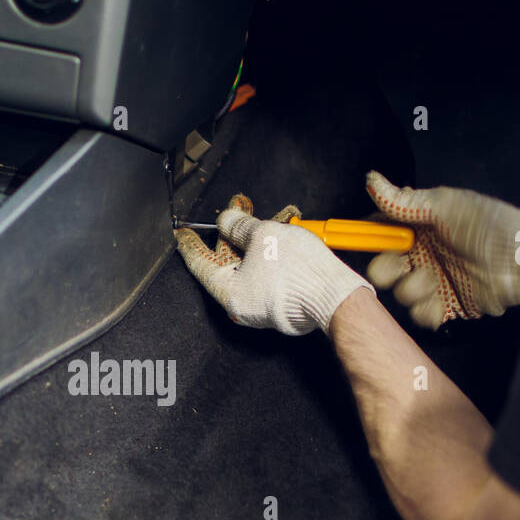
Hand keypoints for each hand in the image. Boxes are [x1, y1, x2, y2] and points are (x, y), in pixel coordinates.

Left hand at [175, 194, 373, 335]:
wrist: (337, 295)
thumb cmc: (300, 273)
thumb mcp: (263, 235)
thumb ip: (239, 226)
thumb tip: (226, 220)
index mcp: (230, 294)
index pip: (200, 264)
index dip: (191, 243)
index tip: (182, 232)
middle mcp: (243, 305)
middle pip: (226, 264)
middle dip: (229, 236)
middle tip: (231, 214)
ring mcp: (262, 306)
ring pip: (249, 267)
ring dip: (251, 242)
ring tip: (259, 219)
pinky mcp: (281, 302)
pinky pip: (265, 274)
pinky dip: (266, 255)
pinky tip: (276, 237)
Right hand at [364, 171, 519, 327]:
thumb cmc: (494, 226)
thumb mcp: (446, 206)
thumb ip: (405, 200)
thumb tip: (372, 181)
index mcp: (421, 228)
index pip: (383, 233)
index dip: (371, 238)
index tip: (368, 241)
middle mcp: (425, 255)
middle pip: (383, 269)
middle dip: (389, 270)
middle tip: (407, 263)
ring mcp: (436, 282)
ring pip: (401, 295)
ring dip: (414, 289)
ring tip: (436, 279)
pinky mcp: (448, 305)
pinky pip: (422, 316)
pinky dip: (428, 311)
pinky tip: (442, 299)